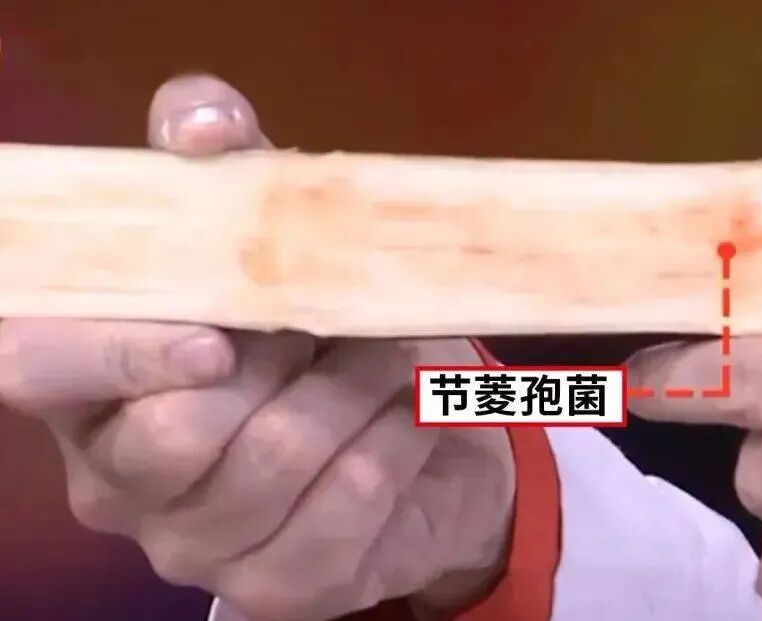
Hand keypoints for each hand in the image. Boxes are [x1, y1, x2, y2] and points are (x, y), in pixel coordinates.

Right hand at [0, 74, 514, 620]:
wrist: (416, 439)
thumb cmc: (318, 337)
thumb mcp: (270, 241)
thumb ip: (222, 170)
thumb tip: (203, 119)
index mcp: (89, 386)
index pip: (36, 372)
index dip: (110, 352)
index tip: (212, 333)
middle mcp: (120, 480)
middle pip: (174, 431)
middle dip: (282, 356)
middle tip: (338, 322)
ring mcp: (199, 546)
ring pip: (278, 457)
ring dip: (358, 384)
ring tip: (388, 353)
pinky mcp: (283, 586)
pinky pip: (353, 495)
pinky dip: (401, 432)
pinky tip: (409, 415)